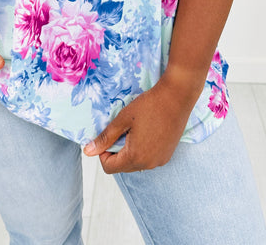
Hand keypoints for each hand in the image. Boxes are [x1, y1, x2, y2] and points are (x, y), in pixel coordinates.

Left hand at [83, 69, 203, 172]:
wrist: (177, 97)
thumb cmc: (149, 105)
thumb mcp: (123, 119)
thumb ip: (106, 137)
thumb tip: (88, 152)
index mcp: (135, 157)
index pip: (109, 168)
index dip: (103, 152)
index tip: (109, 135)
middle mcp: (149, 164)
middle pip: (122, 167)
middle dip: (116, 151)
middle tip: (121, 130)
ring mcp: (160, 161)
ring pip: (136, 163)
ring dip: (130, 151)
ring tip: (134, 129)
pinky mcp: (168, 155)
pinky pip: (148, 159)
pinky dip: (142, 150)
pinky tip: (146, 131)